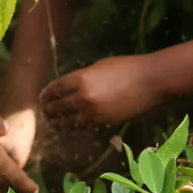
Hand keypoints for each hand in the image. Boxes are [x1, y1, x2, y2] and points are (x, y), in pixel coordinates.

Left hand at [41, 55, 164, 126]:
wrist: (150, 81)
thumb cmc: (126, 67)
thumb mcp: (98, 66)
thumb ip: (82, 77)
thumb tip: (71, 86)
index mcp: (80, 79)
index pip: (56, 89)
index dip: (47, 94)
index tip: (42, 97)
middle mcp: (83, 98)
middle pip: (59, 107)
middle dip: (49, 109)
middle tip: (45, 111)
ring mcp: (93, 112)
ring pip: (69, 121)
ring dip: (59, 121)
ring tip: (53, 121)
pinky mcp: (104, 122)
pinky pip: (84, 126)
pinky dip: (75, 125)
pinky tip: (72, 124)